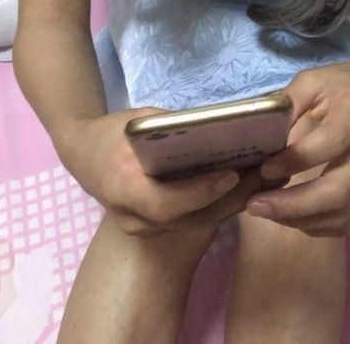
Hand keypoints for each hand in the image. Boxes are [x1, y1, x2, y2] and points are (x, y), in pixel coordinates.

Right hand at [56, 107, 288, 237]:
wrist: (81, 153)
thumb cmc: (112, 131)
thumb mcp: (139, 121)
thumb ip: (173, 129)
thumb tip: (219, 125)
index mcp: (123, 185)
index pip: (165, 202)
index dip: (200, 192)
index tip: (231, 175)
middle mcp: (133, 214)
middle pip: (189, 218)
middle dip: (232, 199)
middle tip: (267, 175)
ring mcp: (143, 226)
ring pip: (196, 222)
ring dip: (234, 203)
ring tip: (268, 179)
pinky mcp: (154, 227)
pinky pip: (192, 220)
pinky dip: (220, 204)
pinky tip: (247, 186)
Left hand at [245, 57, 349, 236]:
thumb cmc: (339, 86)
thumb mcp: (311, 81)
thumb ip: (287, 103)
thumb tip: (256, 134)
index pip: (330, 143)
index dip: (296, 160)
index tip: (264, 168)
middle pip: (338, 189)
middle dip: (293, 204)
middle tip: (255, 205)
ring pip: (341, 212)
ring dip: (299, 219)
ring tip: (265, 211)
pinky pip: (343, 221)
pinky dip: (313, 224)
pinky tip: (287, 215)